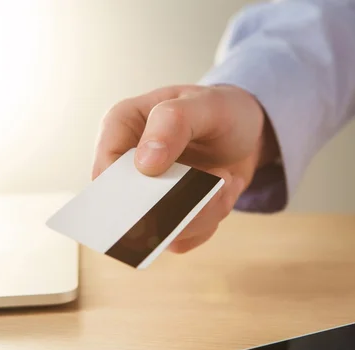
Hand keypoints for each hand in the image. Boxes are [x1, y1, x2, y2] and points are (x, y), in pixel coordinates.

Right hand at [92, 85, 277, 252]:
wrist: (248, 134)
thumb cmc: (220, 110)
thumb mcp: (205, 105)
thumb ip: (172, 123)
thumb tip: (144, 164)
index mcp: (121, 128)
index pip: (105, 169)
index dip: (129, 187)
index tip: (166, 185)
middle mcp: (127, 166)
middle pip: (130, 208)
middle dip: (175, 206)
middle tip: (216, 186)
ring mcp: (145, 195)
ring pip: (158, 230)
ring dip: (201, 214)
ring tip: (227, 180)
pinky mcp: (165, 219)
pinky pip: (179, 240)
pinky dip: (208, 222)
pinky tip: (224, 193)